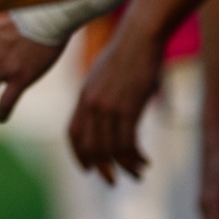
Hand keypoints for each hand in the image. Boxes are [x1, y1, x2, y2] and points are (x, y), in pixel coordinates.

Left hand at [68, 16, 164, 181]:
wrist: (139, 38)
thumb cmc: (126, 56)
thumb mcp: (104, 77)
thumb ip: (100, 97)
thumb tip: (104, 114)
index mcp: (83, 96)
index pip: (73, 133)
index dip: (79, 154)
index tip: (88, 169)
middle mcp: (91, 104)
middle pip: (90, 145)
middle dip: (100, 167)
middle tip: (113, 180)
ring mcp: (108, 106)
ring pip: (111, 148)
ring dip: (125, 165)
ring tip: (137, 173)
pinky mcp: (128, 107)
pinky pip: (128, 142)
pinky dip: (135, 157)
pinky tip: (145, 161)